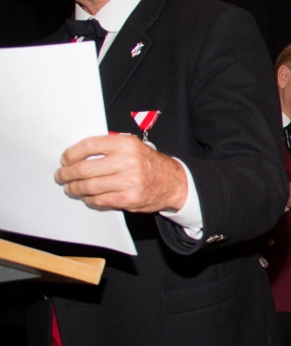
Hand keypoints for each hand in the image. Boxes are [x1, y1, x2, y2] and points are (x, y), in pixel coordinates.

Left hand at [55, 134, 186, 212]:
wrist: (173, 182)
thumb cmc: (149, 164)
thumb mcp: (134, 146)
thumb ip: (110, 147)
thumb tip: (78, 154)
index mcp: (127, 144)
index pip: (90, 146)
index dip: (71, 153)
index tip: (64, 159)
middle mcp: (128, 161)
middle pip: (85, 168)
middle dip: (67, 174)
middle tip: (61, 176)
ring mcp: (129, 181)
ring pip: (89, 186)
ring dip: (74, 188)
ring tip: (70, 188)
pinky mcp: (129, 199)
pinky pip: (100, 200)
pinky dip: (89, 200)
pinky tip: (87, 197)